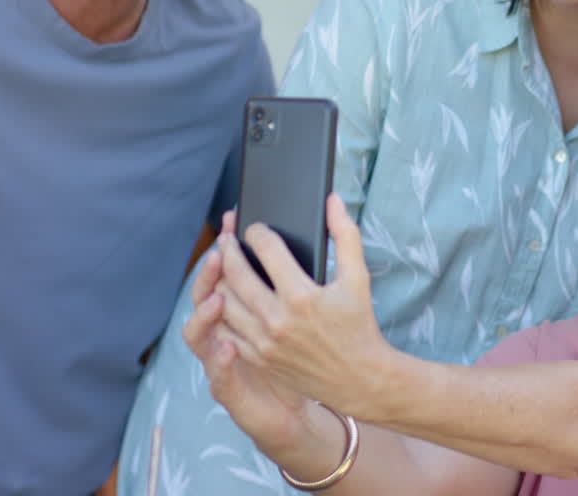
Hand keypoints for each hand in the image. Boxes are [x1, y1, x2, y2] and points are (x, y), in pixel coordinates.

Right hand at [183, 237, 311, 454]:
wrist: (321, 393)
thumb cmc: (308, 346)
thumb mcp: (300, 308)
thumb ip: (294, 273)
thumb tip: (314, 223)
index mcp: (242, 308)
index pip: (223, 273)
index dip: (224, 247)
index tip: (234, 223)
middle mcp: (225, 331)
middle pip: (205, 296)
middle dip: (209, 273)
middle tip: (221, 249)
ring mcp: (222, 359)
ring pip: (199, 333)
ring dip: (206, 315)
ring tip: (218, 298)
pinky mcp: (229, 387)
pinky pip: (218, 374)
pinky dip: (220, 359)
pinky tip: (229, 347)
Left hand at [213, 193, 393, 417]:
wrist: (358, 377)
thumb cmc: (358, 323)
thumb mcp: (357, 277)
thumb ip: (345, 234)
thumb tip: (332, 200)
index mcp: (301, 295)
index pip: (266, 249)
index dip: (257, 232)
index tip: (255, 228)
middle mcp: (278, 318)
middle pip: (237, 272)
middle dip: (228, 249)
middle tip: (227, 238)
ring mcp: (264, 341)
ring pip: (224, 300)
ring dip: (219, 278)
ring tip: (222, 265)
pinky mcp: (258, 357)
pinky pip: (226, 329)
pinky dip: (220, 310)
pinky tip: (223, 297)